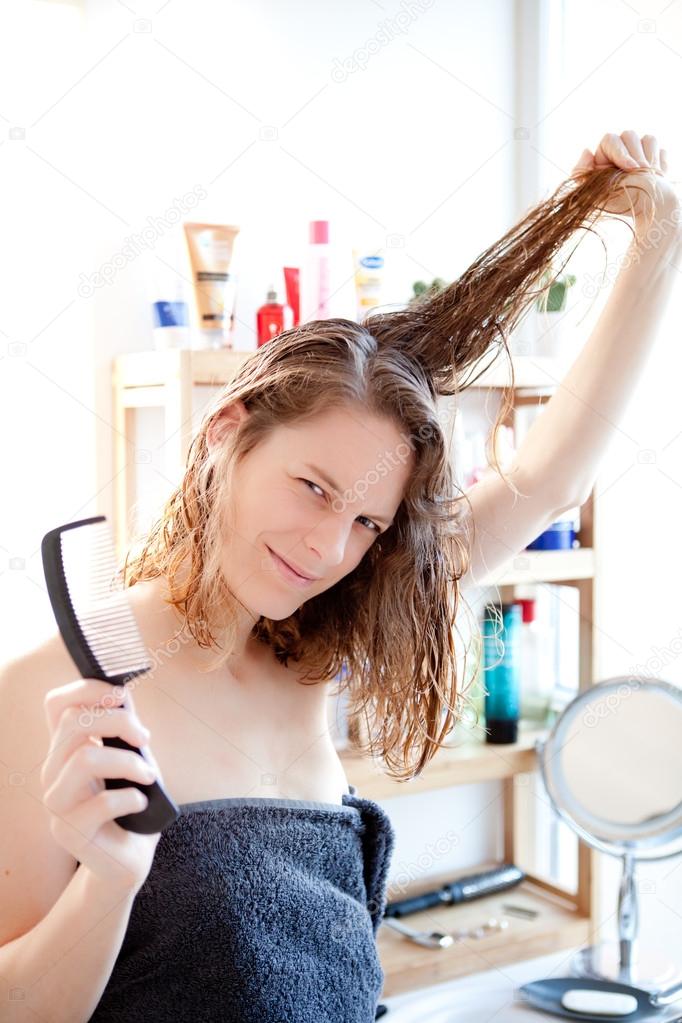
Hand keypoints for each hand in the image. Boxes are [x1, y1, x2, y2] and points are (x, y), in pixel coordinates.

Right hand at [41, 678, 163, 892]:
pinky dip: (130, 797)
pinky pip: (101, 803)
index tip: (121, 695)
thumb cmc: (131, 801)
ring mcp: (56, 803)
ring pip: (85, 759)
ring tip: (148, 775)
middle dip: (119, 720)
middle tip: (145, 737)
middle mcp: (53, 772)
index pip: (56, 704)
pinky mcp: (69, 833)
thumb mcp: (132, 757)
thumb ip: (124, 729)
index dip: (86, 689)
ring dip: (127, 761)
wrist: (128, 857)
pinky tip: (140, 802)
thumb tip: (123, 693)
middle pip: (74, 722)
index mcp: (65, 748)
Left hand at [572, 131, 677, 222]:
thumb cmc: (617, 202)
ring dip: (649, 159)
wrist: (645, 210)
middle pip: (629, 135)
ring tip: (647, 176)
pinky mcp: (655, 154)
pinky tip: (655, 176)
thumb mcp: (592, 192)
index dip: (621, 152)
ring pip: (648, 139)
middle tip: (641, 172)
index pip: (610, 140)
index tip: (630, 168)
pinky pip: (661, 149)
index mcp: (605, 155)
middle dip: (636, 156)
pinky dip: (659, 163)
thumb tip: (586, 150)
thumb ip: (580, 172)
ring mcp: (639, 150)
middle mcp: (622, 149)